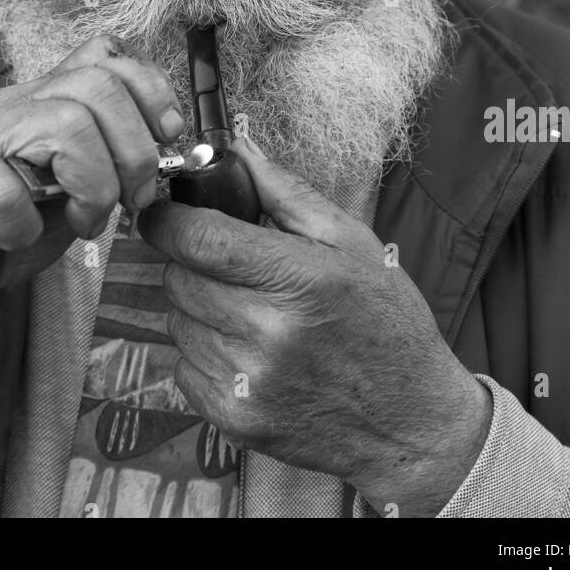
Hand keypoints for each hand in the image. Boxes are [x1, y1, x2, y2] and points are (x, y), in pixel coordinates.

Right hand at [0, 35, 184, 335]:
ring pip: (63, 125)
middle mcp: (13, 109)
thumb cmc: (0, 227)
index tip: (169, 138)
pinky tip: (21, 239)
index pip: (106, 56)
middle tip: (131, 199)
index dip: (151, 89)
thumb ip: (106, 159)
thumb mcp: (67, 186)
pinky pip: (4, 191)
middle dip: (134, 148)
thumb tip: (167, 151)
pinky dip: (26, 225)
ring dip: (93, 185)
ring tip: (84, 222)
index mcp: (44, 101)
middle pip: (96, 84)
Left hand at [138, 137, 491, 516]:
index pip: (199, 239)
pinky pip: (184, 369)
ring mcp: (249, 382)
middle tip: (227, 265)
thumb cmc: (386, 319)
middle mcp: (268, 332)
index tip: (159, 213)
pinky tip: (246, 351)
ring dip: (198, 309)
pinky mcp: (235, 420)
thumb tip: (236, 149)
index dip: (167, 220)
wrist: (410, 419)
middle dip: (190, 263)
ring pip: (178, 323)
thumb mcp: (352, 242)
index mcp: (299, 277)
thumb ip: (286, 192)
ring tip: (247, 310)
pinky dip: (203, 353)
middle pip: (179, 279)